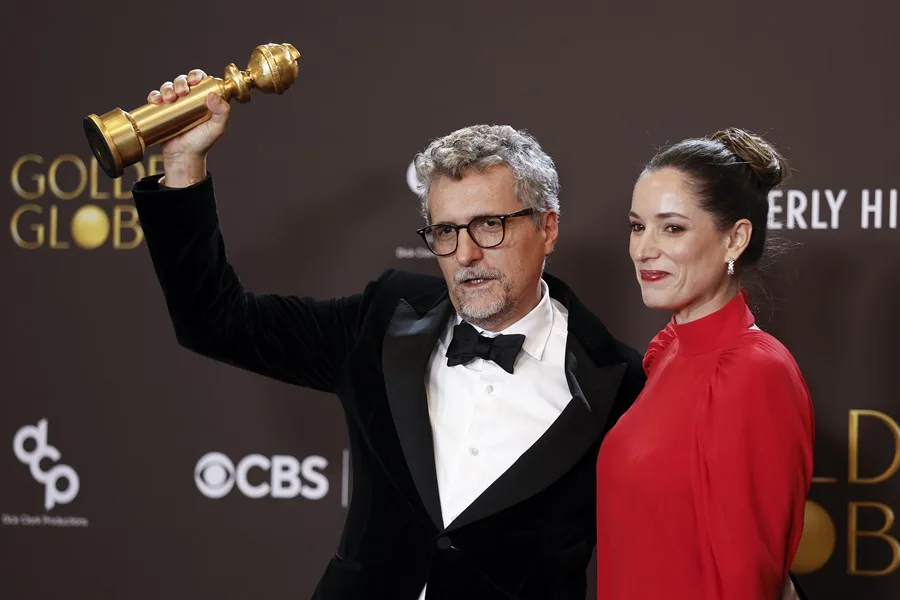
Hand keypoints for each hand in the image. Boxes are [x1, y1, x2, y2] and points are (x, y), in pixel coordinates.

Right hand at [147, 69, 229, 185]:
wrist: (184, 156)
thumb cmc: (202, 142)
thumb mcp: (217, 128)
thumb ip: (222, 112)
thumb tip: (213, 95)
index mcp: (204, 99)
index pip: (201, 80)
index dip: (197, 75)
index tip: (195, 80)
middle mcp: (189, 99)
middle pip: (183, 80)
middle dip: (181, 81)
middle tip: (182, 92)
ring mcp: (175, 104)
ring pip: (169, 86)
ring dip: (168, 88)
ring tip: (170, 98)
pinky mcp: (161, 110)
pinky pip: (156, 97)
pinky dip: (155, 95)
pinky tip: (157, 101)